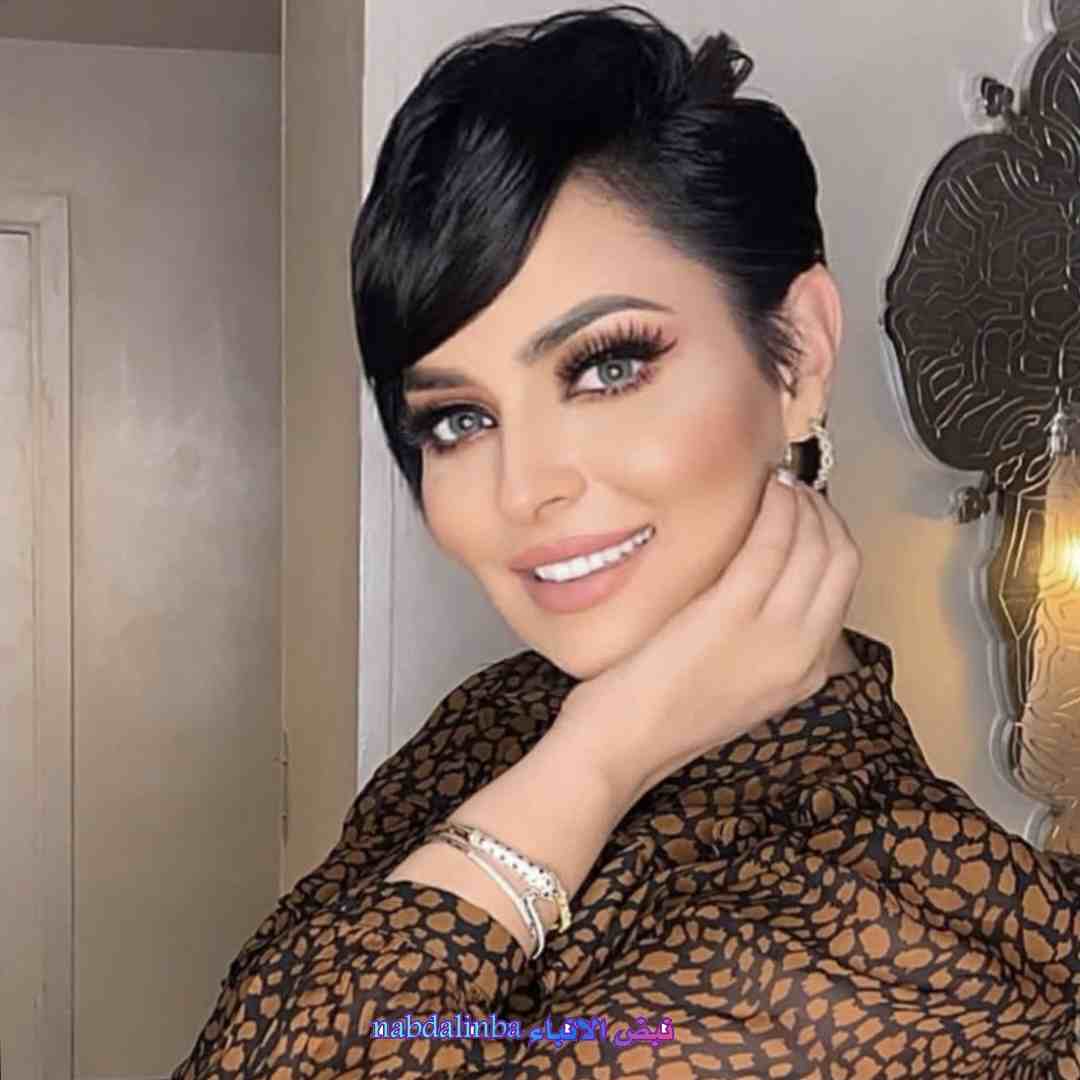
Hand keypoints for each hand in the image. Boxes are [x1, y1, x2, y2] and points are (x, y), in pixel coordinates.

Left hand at [555, 469, 861, 804]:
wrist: (622, 746)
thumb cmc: (660, 711)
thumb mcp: (735, 682)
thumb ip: (763, 638)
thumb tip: (767, 577)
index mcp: (807, 672)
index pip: (843, 585)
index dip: (831, 534)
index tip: (806, 509)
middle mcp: (802, 654)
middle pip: (841, 559)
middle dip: (823, 512)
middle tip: (791, 488)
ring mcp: (772, 636)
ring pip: (814, 545)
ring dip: (799, 501)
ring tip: (773, 482)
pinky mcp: (730, 615)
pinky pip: (769, 544)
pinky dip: (774, 508)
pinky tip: (760, 490)